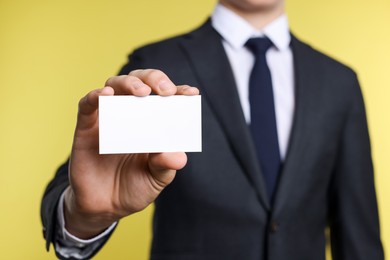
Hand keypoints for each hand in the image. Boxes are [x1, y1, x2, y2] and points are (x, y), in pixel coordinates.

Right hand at [63, 69, 198, 237]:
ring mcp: (109, 118)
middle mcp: (132, 115)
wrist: (105, 208)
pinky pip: (87, 104)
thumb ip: (165, 165)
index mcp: (153, 123)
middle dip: (155, 79)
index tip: (191, 93)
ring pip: (115, 85)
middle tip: (165, 91)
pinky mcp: (86, 127)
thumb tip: (179, 156)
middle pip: (141, 82)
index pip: (167, 99)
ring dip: (129, 83)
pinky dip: (95, 95)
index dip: (179, 91)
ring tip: (142, 92)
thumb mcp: (156, 179)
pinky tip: (106, 95)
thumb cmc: (134, 188)